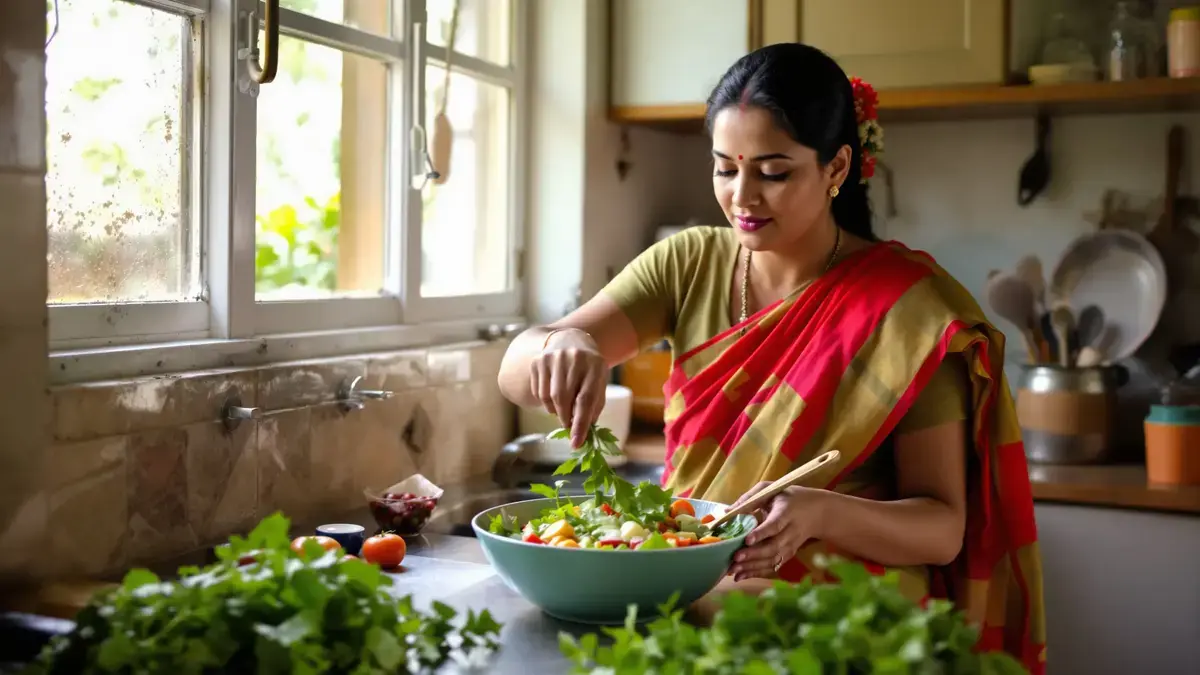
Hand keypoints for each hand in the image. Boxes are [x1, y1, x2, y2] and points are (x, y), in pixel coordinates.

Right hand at [529, 328, 608, 447]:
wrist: (571, 341)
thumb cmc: (589, 369)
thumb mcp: (598, 383)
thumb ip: (593, 407)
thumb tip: (583, 434)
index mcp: (595, 365)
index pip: (586, 399)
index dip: (581, 423)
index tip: (577, 443)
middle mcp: (573, 358)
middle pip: (564, 399)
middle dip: (566, 418)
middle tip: (568, 425)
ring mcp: (553, 357)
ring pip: (549, 397)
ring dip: (555, 411)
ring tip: (563, 407)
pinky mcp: (538, 360)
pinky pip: (538, 392)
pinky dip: (546, 401)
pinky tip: (553, 394)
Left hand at [728, 485, 828, 580]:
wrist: (818, 512)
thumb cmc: (789, 497)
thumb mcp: (771, 490)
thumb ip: (750, 498)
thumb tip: (726, 511)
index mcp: (786, 512)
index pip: (774, 525)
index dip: (761, 533)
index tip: (747, 540)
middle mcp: (790, 531)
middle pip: (773, 546)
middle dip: (754, 554)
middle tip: (735, 558)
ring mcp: (791, 545)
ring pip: (773, 559)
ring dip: (752, 566)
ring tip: (734, 570)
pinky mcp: (789, 554)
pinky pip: (773, 566)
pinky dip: (757, 572)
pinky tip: (741, 576)